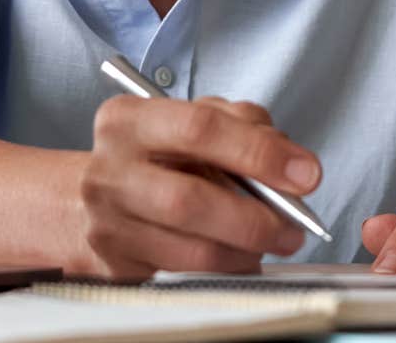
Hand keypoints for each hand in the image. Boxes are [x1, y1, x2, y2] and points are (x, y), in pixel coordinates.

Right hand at [74, 95, 320, 279]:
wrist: (90, 199)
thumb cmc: (156, 156)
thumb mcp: (191, 120)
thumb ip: (242, 126)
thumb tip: (292, 165)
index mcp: (128, 120)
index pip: (199, 129)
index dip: (259, 152)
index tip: (306, 173)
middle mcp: (109, 171)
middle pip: (190, 200)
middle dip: (255, 217)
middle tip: (294, 225)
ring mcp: (108, 223)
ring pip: (192, 249)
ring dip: (247, 250)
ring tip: (275, 241)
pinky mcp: (116, 265)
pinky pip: (187, 275)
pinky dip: (227, 268)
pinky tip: (242, 255)